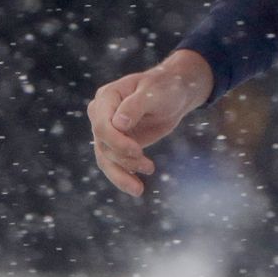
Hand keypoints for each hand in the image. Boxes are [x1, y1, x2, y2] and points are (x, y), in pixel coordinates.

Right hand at [87, 50, 213, 196]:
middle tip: (149, 167)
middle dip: (123, 159)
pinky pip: (114, 163)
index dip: (117, 141)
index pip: (102, 124)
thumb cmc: (165, 87)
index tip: (137, 151)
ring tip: (139, 189)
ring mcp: (108, 130)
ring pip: (105, 158)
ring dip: (122, 174)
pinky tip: (136, 188)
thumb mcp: (154, 92)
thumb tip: (118, 124)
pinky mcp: (117, 144)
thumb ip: (135, 106)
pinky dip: (123, 176)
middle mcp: (101, 115)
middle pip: (103, 144)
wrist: (176, 93)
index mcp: (106, 98)